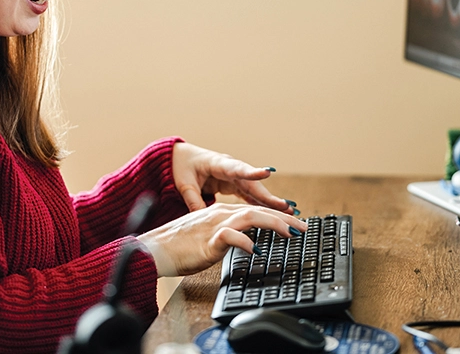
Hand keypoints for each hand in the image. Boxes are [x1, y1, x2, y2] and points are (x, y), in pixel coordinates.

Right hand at [137, 203, 307, 276]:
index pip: (255, 210)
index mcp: (221, 212)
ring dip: (273, 224)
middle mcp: (220, 214)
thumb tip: (247, 243)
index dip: (277, 216)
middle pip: (258, 210)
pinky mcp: (208, 239)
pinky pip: (231, 236)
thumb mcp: (208, 237)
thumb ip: (227, 235)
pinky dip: (246, 241)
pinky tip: (257, 249)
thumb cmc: (178, 246)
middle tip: (304, 228)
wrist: (155, 248)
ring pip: (250, 217)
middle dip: (284, 218)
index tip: (295, 224)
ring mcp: (214, 224)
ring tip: (290, 234)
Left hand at [171, 142, 294, 213]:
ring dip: (271, 202)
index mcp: (218, 164)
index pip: (237, 168)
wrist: (181, 158)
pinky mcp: (235, 184)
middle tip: (287, 207)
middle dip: (269, 196)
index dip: (252, 172)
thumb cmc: (182, 167)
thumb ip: (193, 200)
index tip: (268, 173)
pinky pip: (251, 195)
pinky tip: (276, 213)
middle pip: (252, 184)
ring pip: (255, 190)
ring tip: (289, 212)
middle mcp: (231, 169)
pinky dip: (262, 203)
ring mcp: (234, 176)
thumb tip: (202, 217)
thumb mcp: (184, 183)